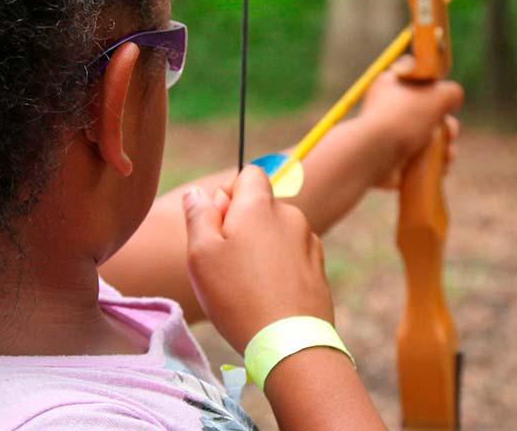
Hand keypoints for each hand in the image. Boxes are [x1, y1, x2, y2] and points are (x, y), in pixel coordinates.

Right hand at [183, 167, 335, 352]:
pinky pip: (291, 255)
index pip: (249, 173)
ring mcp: (308, 242)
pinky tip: (266, 295)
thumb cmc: (237, 296)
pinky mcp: (318, 268)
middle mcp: (290, 216)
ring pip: (276, 232)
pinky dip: (278, 267)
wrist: (288, 342)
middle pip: (261, 205)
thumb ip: (198, 215)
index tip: (217, 225)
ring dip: (260, 247)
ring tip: (246, 285)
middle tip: (225, 262)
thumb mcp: (201, 254)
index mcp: (260, 206)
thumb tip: (199, 192)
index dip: (228, 193)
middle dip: (241, 224)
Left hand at [358, 57, 462, 186]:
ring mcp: (392, 135)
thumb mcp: (437, 95)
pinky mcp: (395, 160)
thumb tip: (452, 100)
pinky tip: (442, 166)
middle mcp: (390, 108)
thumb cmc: (404, 117)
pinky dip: (436, 163)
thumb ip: (451, 92)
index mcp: (391, 84)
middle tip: (448, 131)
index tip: (442, 98)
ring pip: (430, 138)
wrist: (375, 153)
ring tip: (446, 153)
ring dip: (446, 146)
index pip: (418, 78)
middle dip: (447, 125)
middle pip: (430, 113)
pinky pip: (423, 159)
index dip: (435, 87)